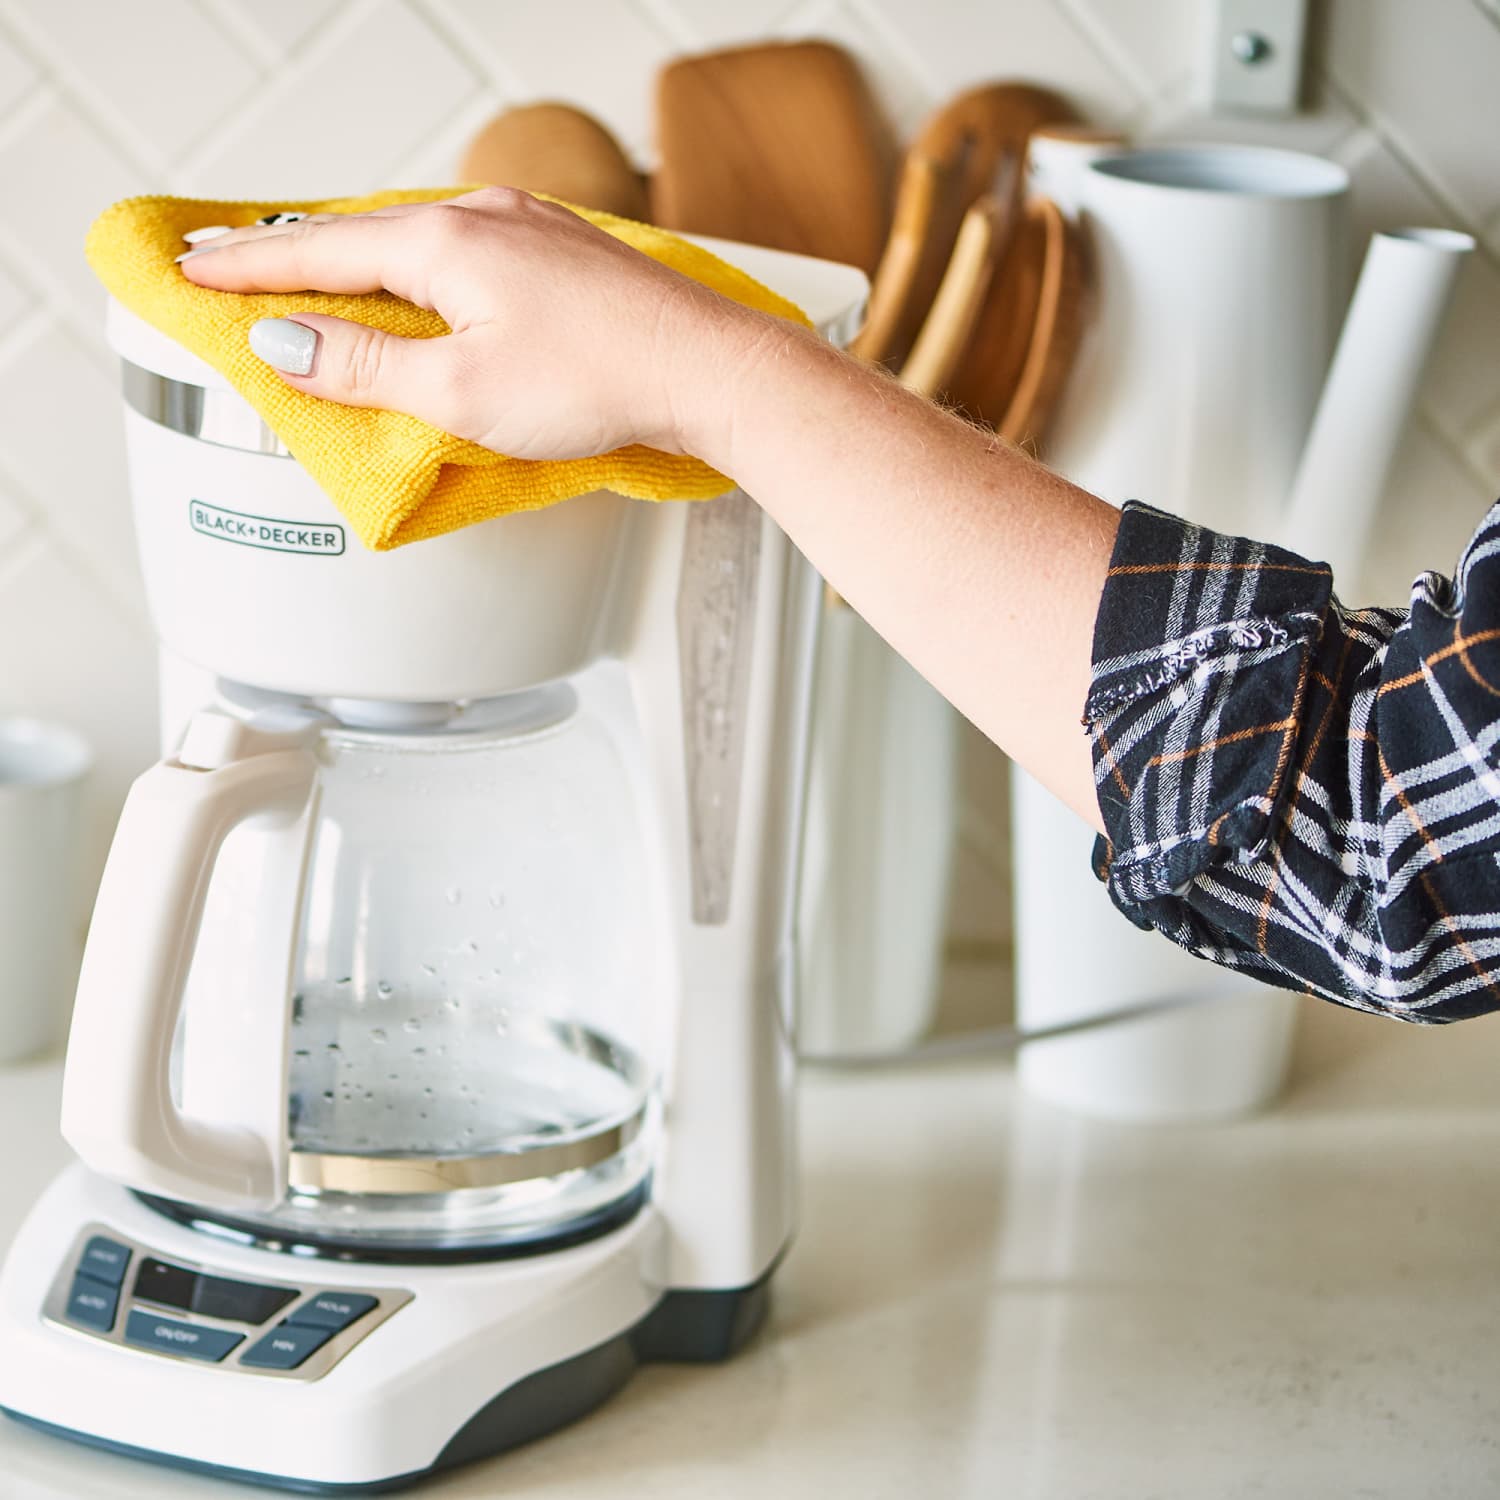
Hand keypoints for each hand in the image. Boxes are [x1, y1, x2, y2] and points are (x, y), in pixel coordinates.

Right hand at [178, 187, 758, 460]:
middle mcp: (484, 217)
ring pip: (413, 237)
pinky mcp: (561, 254)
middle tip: (228, 261)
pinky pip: (462, 249)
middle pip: (360, 234)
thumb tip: (286, 343)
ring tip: (310, 272)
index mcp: (444, 243)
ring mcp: (528, 229)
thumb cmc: (600, 381)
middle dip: (291, 253)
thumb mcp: (460, 392)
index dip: (247, 268)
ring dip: (355, 256)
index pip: (316, 254)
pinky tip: (418, 281)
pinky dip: (416, 265)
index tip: (192, 271)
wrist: (706, 370)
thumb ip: (364, 367)